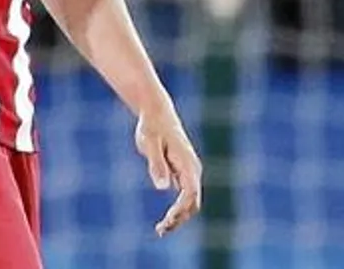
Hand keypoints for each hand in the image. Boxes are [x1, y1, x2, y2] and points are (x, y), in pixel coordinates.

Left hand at [135, 106, 202, 234]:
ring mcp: (189, 173)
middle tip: (161, 230)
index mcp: (188, 164)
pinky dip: (177, 212)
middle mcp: (193, 170)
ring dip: (179, 218)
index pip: (191, 193)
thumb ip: (156, 164)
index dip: (181, 210)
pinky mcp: (183, 175)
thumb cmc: (151, 127)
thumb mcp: (149, 143)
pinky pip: (185, 198)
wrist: (156, 113)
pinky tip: (164, 222)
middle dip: (180, 218)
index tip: (167, 221)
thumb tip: (162, 187)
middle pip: (193, 202)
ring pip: (190, 202)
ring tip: (161, 230)